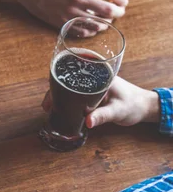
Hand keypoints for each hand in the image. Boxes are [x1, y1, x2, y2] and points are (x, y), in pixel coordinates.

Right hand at [14, 0, 128, 28]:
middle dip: (117, 13)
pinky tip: (91, 28)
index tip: (123, 1)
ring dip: (104, 24)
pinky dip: (89, 31)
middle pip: (108, 11)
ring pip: (96, 25)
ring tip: (105, 22)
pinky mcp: (59, 22)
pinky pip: (80, 32)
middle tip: (118, 13)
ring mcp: (68, 12)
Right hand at [42, 76, 159, 127]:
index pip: (76, 70)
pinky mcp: (90, 95)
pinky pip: (73, 95)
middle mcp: (93, 78)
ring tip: (48, 107)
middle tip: (46, 104)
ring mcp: (91, 86)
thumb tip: (87, 122)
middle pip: (68, 78)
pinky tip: (57, 108)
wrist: (144, 108)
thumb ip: (103, 116)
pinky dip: (64, 100)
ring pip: (69, 87)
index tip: (50, 86)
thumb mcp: (117, 111)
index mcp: (99, 75)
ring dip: (57, 95)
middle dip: (54, 89)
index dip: (60, 75)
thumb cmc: (133, 105)